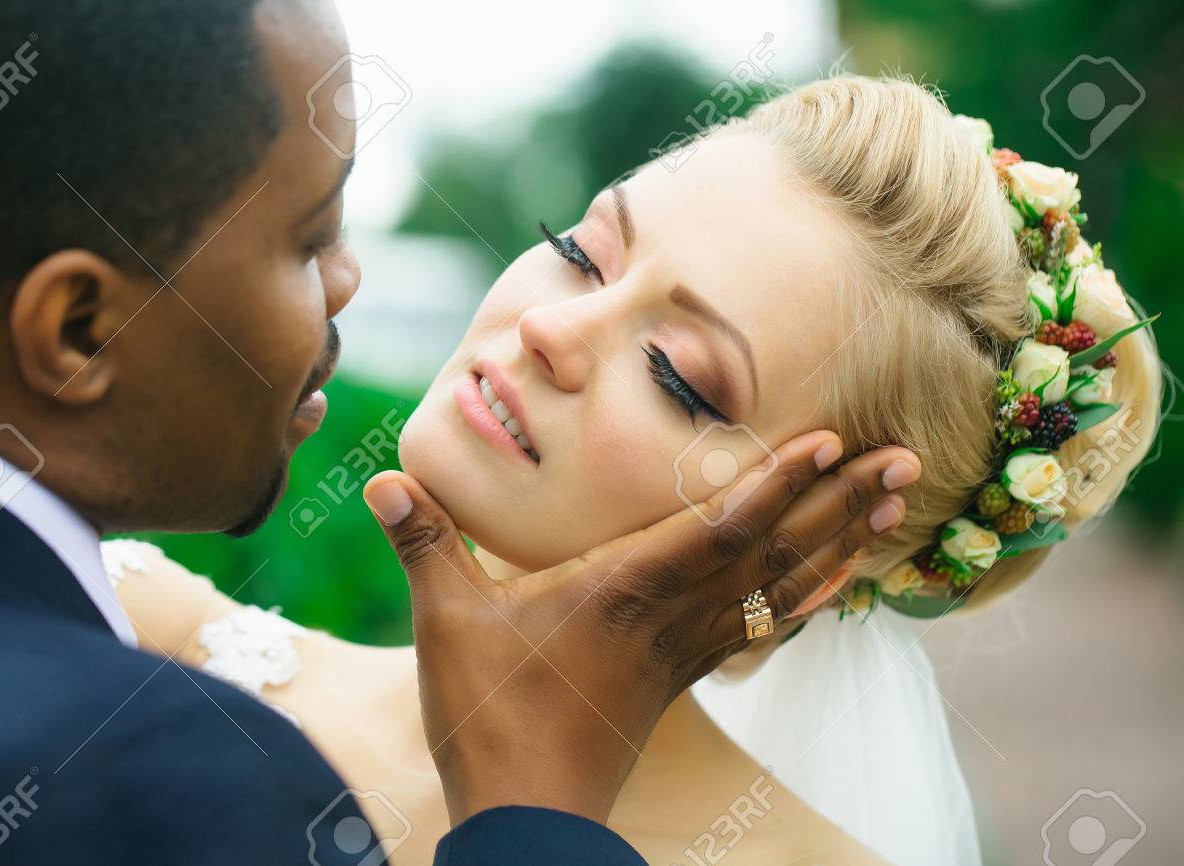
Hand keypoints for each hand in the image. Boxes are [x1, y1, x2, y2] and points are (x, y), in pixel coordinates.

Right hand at [362, 430, 918, 825]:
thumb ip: (427, 543)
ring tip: (892, 506)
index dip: (775, 483)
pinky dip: (807, 596)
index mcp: (623, 590)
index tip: (830, 441)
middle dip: (841, 503)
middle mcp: (671, 615)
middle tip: (908, 461)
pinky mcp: (681, 676)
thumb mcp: (447, 622)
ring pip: (779, 589)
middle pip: (773, 553)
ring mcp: (685, 650)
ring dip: (839, 542)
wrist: (524, 813)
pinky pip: (761, 629)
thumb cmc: (489, 714)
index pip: (717, 528)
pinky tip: (836, 581)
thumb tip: (385, 478)